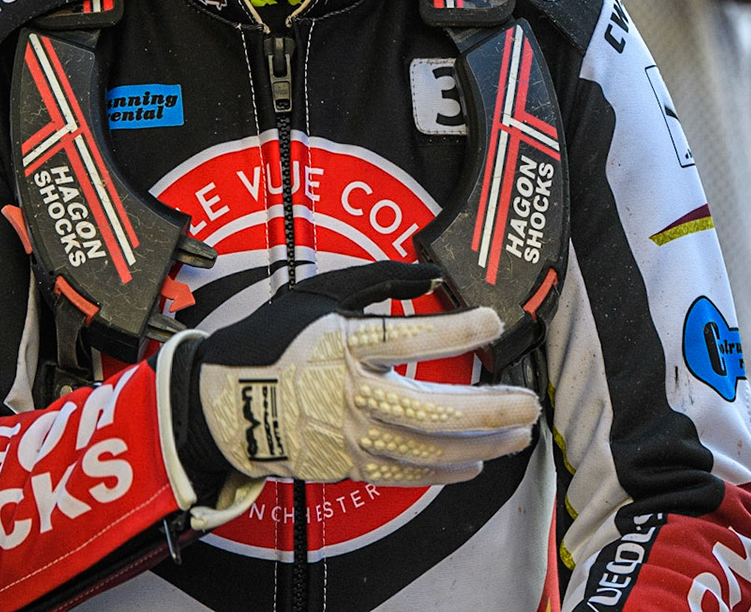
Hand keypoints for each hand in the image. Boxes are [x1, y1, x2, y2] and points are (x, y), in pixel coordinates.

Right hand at [182, 261, 539, 485]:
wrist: (223, 403)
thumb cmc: (272, 343)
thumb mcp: (319, 295)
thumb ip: (378, 281)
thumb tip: (431, 275)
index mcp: (345, 345)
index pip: (407, 339)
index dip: (454, 331)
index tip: (492, 322)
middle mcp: (351, 395)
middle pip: (429, 409)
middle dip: (487, 409)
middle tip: (527, 402)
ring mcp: (350, 436)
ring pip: (426, 449)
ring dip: (478, 444)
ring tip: (516, 434)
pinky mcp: (348, 464)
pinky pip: (404, 475)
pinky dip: (442, 473)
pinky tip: (474, 464)